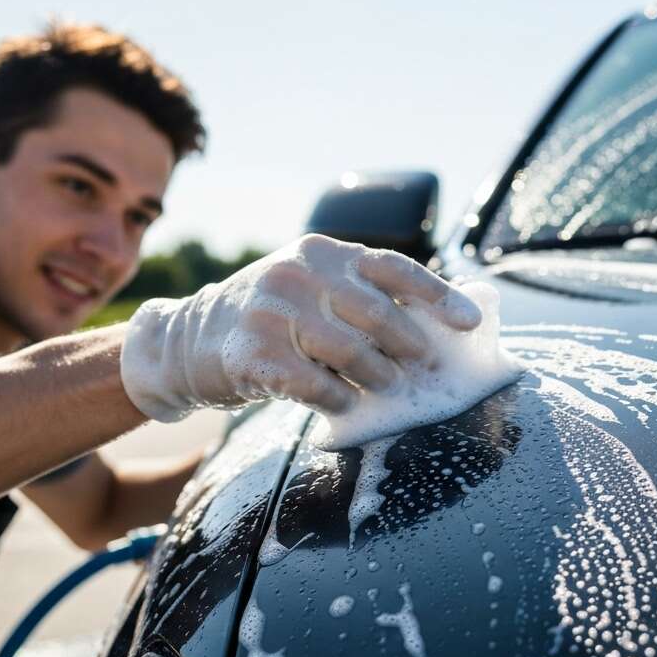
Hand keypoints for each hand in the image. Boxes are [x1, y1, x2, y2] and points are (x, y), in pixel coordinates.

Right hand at [120, 234, 481, 420]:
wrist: (186, 339)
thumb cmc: (270, 318)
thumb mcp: (311, 288)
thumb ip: (360, 295)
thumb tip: (436, 322)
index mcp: (321, 252)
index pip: (391, 267)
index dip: (436, 295)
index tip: (469, 323)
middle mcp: (297, 273)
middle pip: (377, 312)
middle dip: (410, 345)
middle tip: (425, 367)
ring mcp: (272, 312)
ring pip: (349, 350)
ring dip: (377, 376)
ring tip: (387, 388)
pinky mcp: (252, 353)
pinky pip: (313, 384)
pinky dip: (337, 398)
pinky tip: (345, 404)